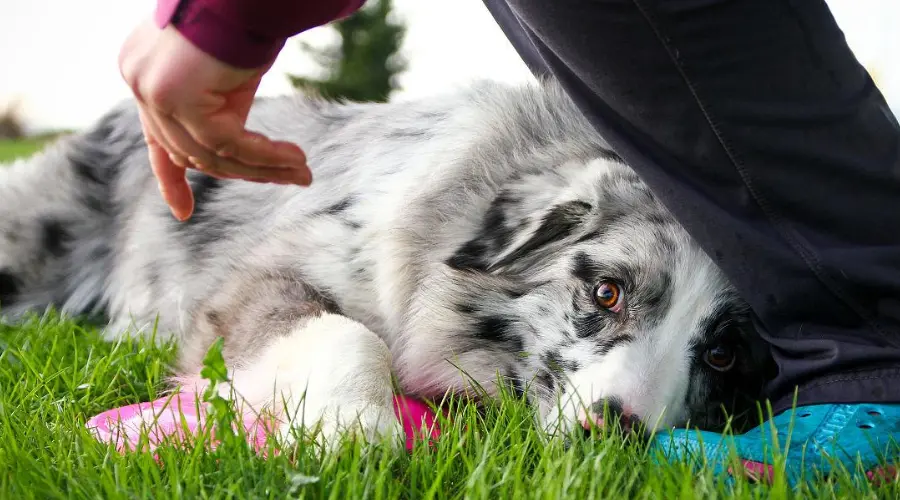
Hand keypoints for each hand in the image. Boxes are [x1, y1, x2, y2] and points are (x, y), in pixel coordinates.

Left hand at [119, 19, 311, 220]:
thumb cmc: (244, 22)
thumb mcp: (224, 77)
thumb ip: (216, 111)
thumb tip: (234, 154)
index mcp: (145, 77)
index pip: (156, 140)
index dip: (171, 179)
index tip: (182, 212)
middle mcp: (140, 83)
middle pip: (192, 151)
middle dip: (245, 172)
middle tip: (292, 177)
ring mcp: (152, 91)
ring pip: (212, 153)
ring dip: (263, 168)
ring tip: (303, 172)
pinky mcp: (175, 97)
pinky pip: (227, 143)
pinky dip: (264, 157)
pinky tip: (295, 160)